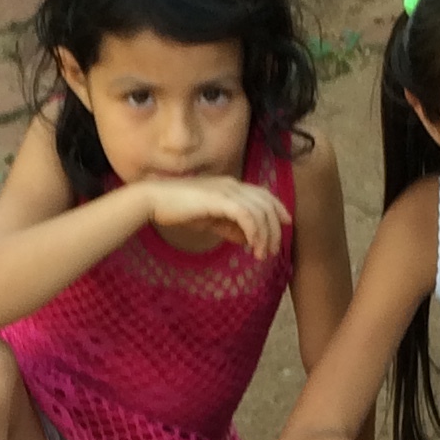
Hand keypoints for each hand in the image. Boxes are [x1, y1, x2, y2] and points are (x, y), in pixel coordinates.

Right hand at [140, 175, 289, 255]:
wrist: (153, 200)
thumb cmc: (176, 209)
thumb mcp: (208, 221)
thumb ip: (228, 228)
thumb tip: (246, 240)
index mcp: (230, 186)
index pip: (263, 194)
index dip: (278, 209)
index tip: (285, 225)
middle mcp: (232, 185)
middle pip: (266, 204)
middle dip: (274, 228)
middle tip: (272, 250)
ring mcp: (226, 191)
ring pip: (259, 211)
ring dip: (265, 234)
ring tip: (262, 254)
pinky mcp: (219, 200)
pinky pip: (246, 216)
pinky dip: (254, 232)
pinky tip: (252, 246)